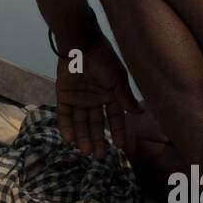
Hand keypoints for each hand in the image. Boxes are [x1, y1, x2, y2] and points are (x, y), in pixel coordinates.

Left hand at [55, 34, 140, 158]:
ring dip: (82, 136)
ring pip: (80, 121)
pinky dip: (66, 126)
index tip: (120, 147)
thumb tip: (139, 113)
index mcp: (110, 95)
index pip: (114, 117)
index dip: (117, 131)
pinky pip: (64, 114)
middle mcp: (94, 99)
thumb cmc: (103, 61)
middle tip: (98, 156)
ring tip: (84, 152)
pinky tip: (69, 139)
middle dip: (97, 139)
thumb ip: (125, 98)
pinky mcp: (64, 95)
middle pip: (96, 123)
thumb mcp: (118, 80)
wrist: (81, 45)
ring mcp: (78, 98)